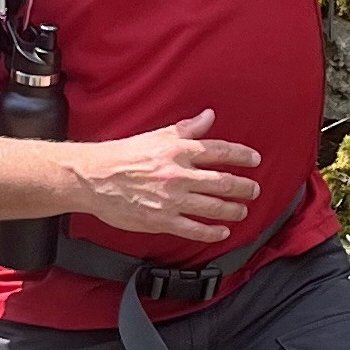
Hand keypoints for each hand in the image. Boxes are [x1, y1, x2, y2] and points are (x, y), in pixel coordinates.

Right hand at [68, 112, 262, 246]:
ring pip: (213, 207)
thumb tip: (209, 116)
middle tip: (254, 190)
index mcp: (178, 150)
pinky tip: (222, 232)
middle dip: (244, 187)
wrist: (94, 178)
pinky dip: (212, 232)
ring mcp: (171, 200)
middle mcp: (179, 175)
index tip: (255, 160)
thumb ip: (186, 129)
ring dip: (233, 209)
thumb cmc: (122, 155)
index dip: (242, 155)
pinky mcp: (161, 220)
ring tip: (242, 210)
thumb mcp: (157, 136)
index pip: (220, 151)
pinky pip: (194, 229)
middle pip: (223, 182)